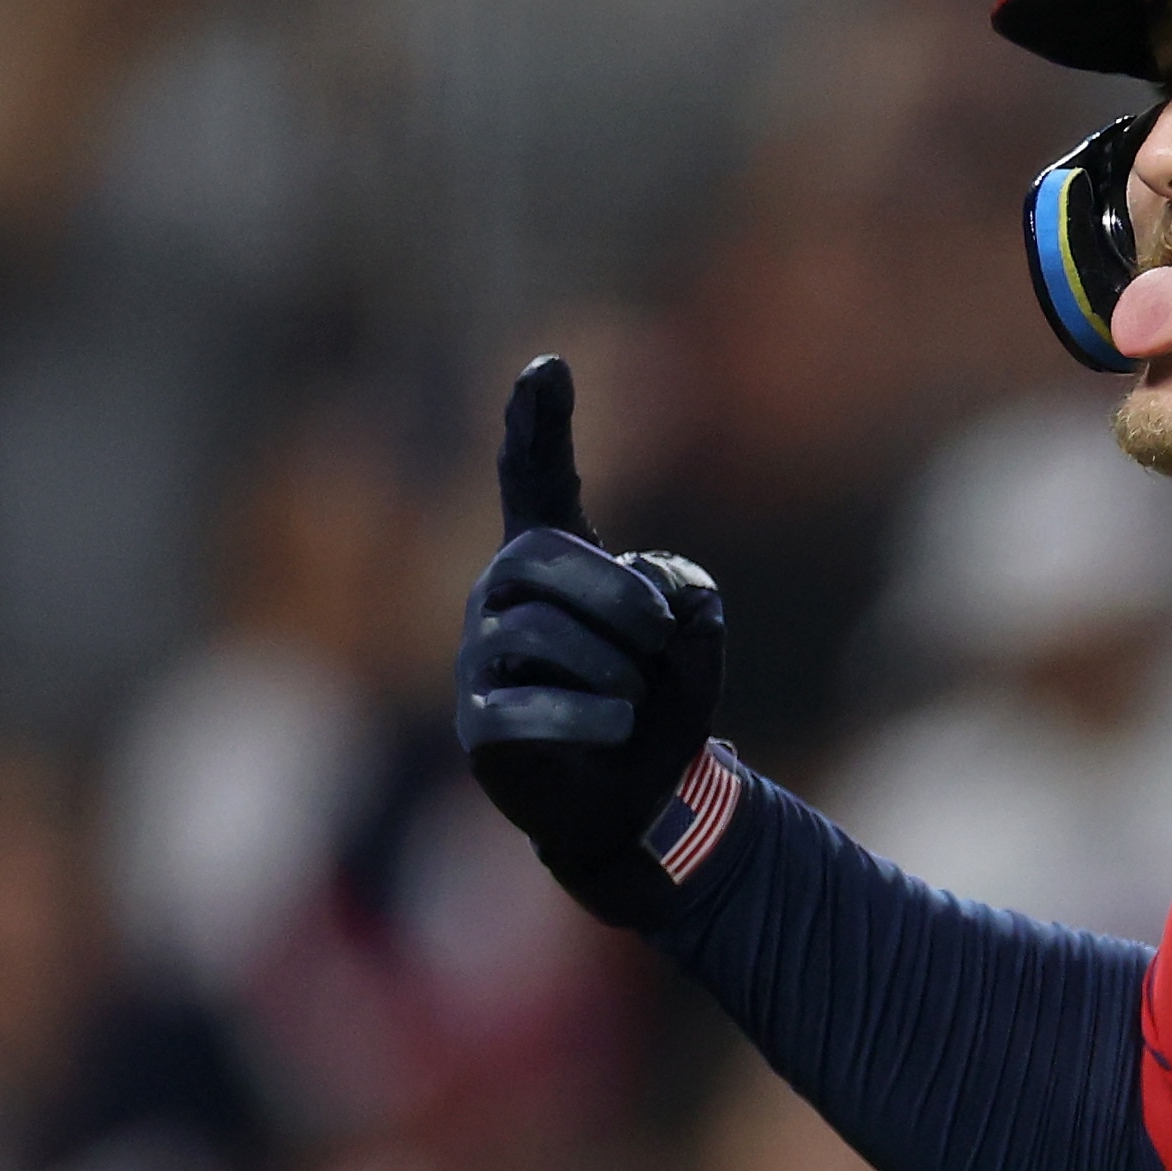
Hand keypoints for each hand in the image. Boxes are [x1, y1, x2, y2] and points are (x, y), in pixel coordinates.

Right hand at [457, 355, 728, 926]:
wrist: (642, 803)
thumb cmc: (659, 708)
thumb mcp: (693, 637)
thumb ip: (684, 593)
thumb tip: (660, 596)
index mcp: (554, 563)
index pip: (534, 481)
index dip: (537, 425)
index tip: (548, 367)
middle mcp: (500, 597)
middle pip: (544, 559)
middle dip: (617, 596)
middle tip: (656, 634)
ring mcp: (479, 660)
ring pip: (543, 635)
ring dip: (614, 671)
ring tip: (628, 702)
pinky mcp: (478, 724)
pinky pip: (531, 706)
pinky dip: (592, 721)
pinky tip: (610, 731)